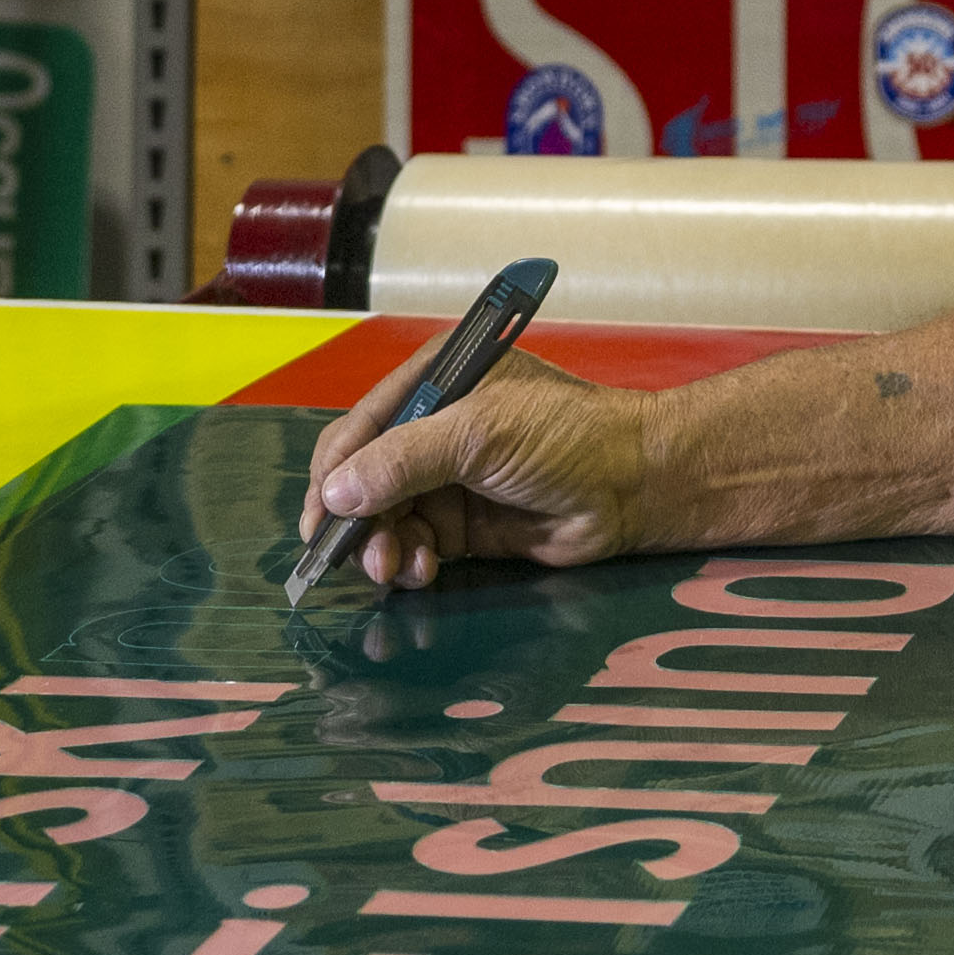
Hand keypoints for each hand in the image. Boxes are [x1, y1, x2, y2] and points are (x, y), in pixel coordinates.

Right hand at [305, 347, 660, 586]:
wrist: (635, 485)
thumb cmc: (564, 436)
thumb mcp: (479, 434)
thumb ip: (404, 461)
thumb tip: (335, 493)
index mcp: (435, 381)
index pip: (362, 426)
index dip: (334, 472)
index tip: (318, 518)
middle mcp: (434, 428)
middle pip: (366, 478)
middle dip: (355, 519)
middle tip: (350, 557)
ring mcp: (449, 479)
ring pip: (386, 519)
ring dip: (381, 546)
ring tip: (394, 568)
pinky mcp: (466, 525)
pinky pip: (417, 546)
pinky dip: (410, 563)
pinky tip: (421, 573)